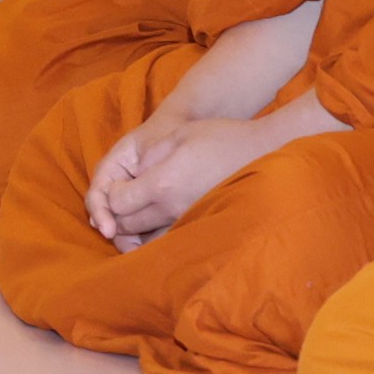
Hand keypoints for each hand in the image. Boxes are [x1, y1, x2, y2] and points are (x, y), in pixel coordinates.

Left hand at [83, 113, 268, 248]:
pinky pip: (167, 238)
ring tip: (137, 211)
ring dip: (134, 229)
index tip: (118, 184)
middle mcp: (172, 208)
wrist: (263, 153)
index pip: (118, 203)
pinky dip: (155, 235)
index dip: (110, 195)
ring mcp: (187, 220)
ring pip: (145, 237)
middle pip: (127, 226)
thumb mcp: (179, 135)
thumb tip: (133, 173)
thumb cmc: (221, 138)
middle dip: (116, 216)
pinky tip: (158, 220)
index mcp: (162, 183)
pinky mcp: (200, 225)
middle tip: (123, 199)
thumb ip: (150, 155)